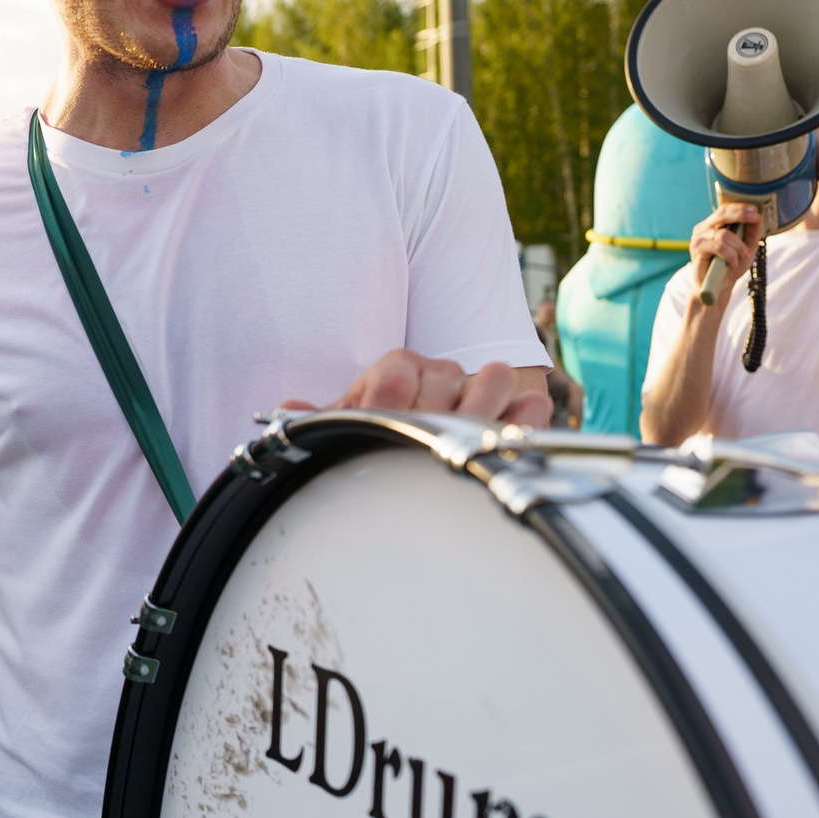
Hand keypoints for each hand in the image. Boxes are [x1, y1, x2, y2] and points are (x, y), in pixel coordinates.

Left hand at [284, 349, 549, 427]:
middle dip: (428, 417)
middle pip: (444, 378)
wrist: (429, 430)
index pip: (396, 371)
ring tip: (459, 448)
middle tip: (417, 447)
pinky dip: (526, 424)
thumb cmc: (382, 429)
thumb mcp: (346, 423)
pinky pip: (533, 405)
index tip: (377, 429)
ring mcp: (482, 387)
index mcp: (397, 369)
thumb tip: (286, 409)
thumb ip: (316, 418)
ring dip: (477, 416)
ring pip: (494, 379)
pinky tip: (506, 449)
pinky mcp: (519, 408)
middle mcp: (442, 372)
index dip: (386, 404)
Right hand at [687, 202, 761, 304]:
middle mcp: (703, 229)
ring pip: (723, 234)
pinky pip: (719, 247)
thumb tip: (758, 216)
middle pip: (722, 214)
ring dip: (739, 246)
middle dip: (741, 215)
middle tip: (756, 218)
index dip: (741, 208)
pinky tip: (733, 263)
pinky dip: (731, 255)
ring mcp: (698, 238)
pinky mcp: (697, 250)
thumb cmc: (730, 266)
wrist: (717, 287)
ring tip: (744, 257)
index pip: (725, 209)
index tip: (756, 210)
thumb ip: (751, 232)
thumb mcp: (747, 247)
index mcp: (713, 225)